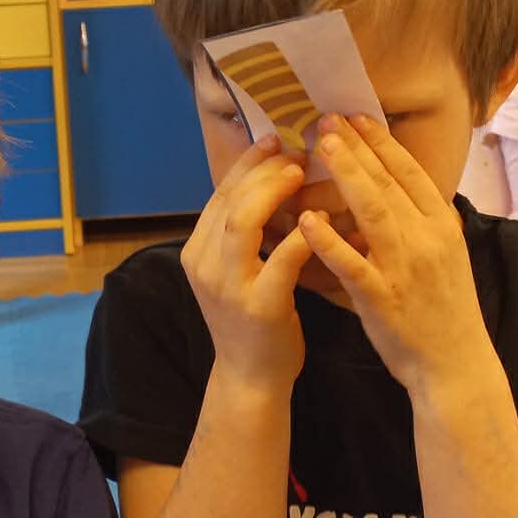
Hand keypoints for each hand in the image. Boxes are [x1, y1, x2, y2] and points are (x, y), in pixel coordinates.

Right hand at [181, 136, 312, 387]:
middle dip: (262, 170)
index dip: (247, 163)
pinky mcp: (258, 306)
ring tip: (300, 173)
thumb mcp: (234, 272)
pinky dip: (302, 234)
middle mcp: (205, 265)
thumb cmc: (252, 322)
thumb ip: (242, 234)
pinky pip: (280, 260)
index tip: (274, 140)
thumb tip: (266, 182)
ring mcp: (228, 287)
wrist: (250, 378)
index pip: (219, 194)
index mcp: (197, 252)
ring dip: (273, 192)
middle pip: (229, 200)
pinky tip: (320, 219)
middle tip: (294, 153)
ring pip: (242, 222)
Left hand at [299, 115, 492, 398]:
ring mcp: (405, 268)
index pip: (409, 172)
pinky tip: (307, 220)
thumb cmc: (444, 310)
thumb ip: (418, 223)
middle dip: (356, 146)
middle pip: (388, 181)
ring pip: (373, 211)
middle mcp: (427, 239)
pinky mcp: (383, 298)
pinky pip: (352, 264)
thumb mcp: (444, 256)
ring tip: (320, 146)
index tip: (356, 115)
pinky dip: (329, 240)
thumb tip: (390, 188)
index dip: (381, 142)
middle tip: (326, 117)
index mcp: (441, 226)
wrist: (456, 364)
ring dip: (346, 175)